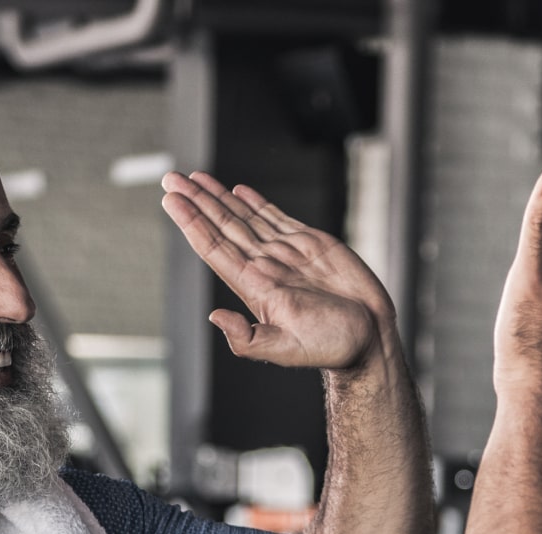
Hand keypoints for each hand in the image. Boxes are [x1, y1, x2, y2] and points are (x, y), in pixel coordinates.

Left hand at [161, 171, 394, 370]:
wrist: (370, 337)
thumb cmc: (332, 346)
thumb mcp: (287, 348)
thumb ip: (250, 338)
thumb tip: (215, 317)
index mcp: (256, 287)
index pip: (215, 247)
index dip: (192, 223)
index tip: (172, 200)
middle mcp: (266, 266)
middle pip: (223, 227)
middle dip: (196, 202)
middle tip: (171, 179)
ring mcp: (286, 254)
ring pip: (244, 218)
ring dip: (218, 197)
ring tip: (194, 177)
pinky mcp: (310, 244)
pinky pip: (276, 217)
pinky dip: (256, 202)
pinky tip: (238, 191)